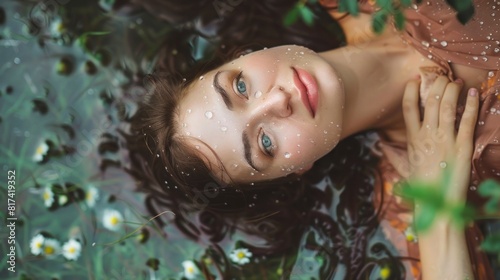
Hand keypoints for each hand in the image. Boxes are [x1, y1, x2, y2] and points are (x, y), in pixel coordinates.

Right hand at [402, 76, 478, 202]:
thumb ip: (393, 154)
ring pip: (448, 107)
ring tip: (456, 81)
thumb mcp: (405, 168)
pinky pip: (467, 122)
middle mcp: (428, 137)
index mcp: (413, 140)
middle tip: (442, 77)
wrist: (438, 205)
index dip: (411, 91)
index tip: (415, 80)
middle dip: (436, 85)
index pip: (409, 109)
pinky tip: (473, 94)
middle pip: (430, 103)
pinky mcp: (463, 147)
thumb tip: (380, 145)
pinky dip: (472, 106)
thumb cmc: (421, 188)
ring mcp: (445, 141)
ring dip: (452, 91)